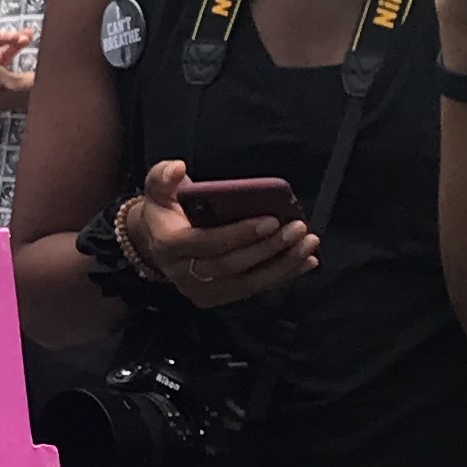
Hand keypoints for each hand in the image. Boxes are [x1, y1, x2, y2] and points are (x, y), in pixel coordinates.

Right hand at [131, 159, 316, 307]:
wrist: (157, 241)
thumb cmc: (167, 211)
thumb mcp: (158, 188)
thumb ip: (162, 176)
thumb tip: (177, 168)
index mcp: (169, 245)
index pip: (206, 243)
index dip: (240, 234)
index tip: (272, 220)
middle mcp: (183, 273)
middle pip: (230, 265)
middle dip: (268, 248)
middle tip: (298, 228)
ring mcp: (200, 290)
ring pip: (246, 284)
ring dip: (282, 265)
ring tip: (308, 244)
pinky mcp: (218, 297)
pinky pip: (254, 290)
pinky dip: (282, 276)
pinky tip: (306, 261)